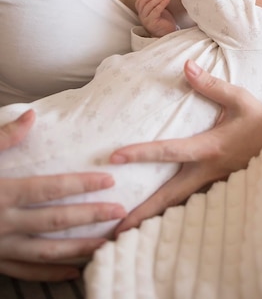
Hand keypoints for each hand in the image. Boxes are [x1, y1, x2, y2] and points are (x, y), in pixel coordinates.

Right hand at [0, 111, 125, 281]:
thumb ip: (4, 138)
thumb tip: (33, 116)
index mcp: (2, 194)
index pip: (50, 189)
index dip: (81, 185)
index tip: (108, 181)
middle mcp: (3, 224)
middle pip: (56, 221)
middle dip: (91, 217)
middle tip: (121, 212)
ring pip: (47, 252)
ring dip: (80, 248)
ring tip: (108, 242)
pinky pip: (27, 272)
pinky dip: (52, 274)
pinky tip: (75, 271)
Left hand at [111, 60, 261, 234]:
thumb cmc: (261, 122)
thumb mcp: (241, 99)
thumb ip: (212, 85)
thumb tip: (186, 65)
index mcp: (211, 149)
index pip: (171, 152)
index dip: (142, 153)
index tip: (116, 157)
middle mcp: (208, 172)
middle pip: (168, 196)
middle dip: (141, 212)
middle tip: (113, 228)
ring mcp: (212, 185)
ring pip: (177, 205)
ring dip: (152, 219)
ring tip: (125, 233)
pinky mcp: (216, 190)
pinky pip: (188, 205)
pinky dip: (168, 214)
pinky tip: (152, 221)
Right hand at [135, 0, 177, 36]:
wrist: (168, 33)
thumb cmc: (164, 22)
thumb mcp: (157, 11)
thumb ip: (154, 4)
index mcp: (141, 13)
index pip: (138, 2)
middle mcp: (142, 17)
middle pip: (143, 2)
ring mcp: (146, 20)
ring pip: (149, 5)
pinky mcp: (152, 22)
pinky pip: (156, 10)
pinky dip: (162, 3)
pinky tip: (167, 0)